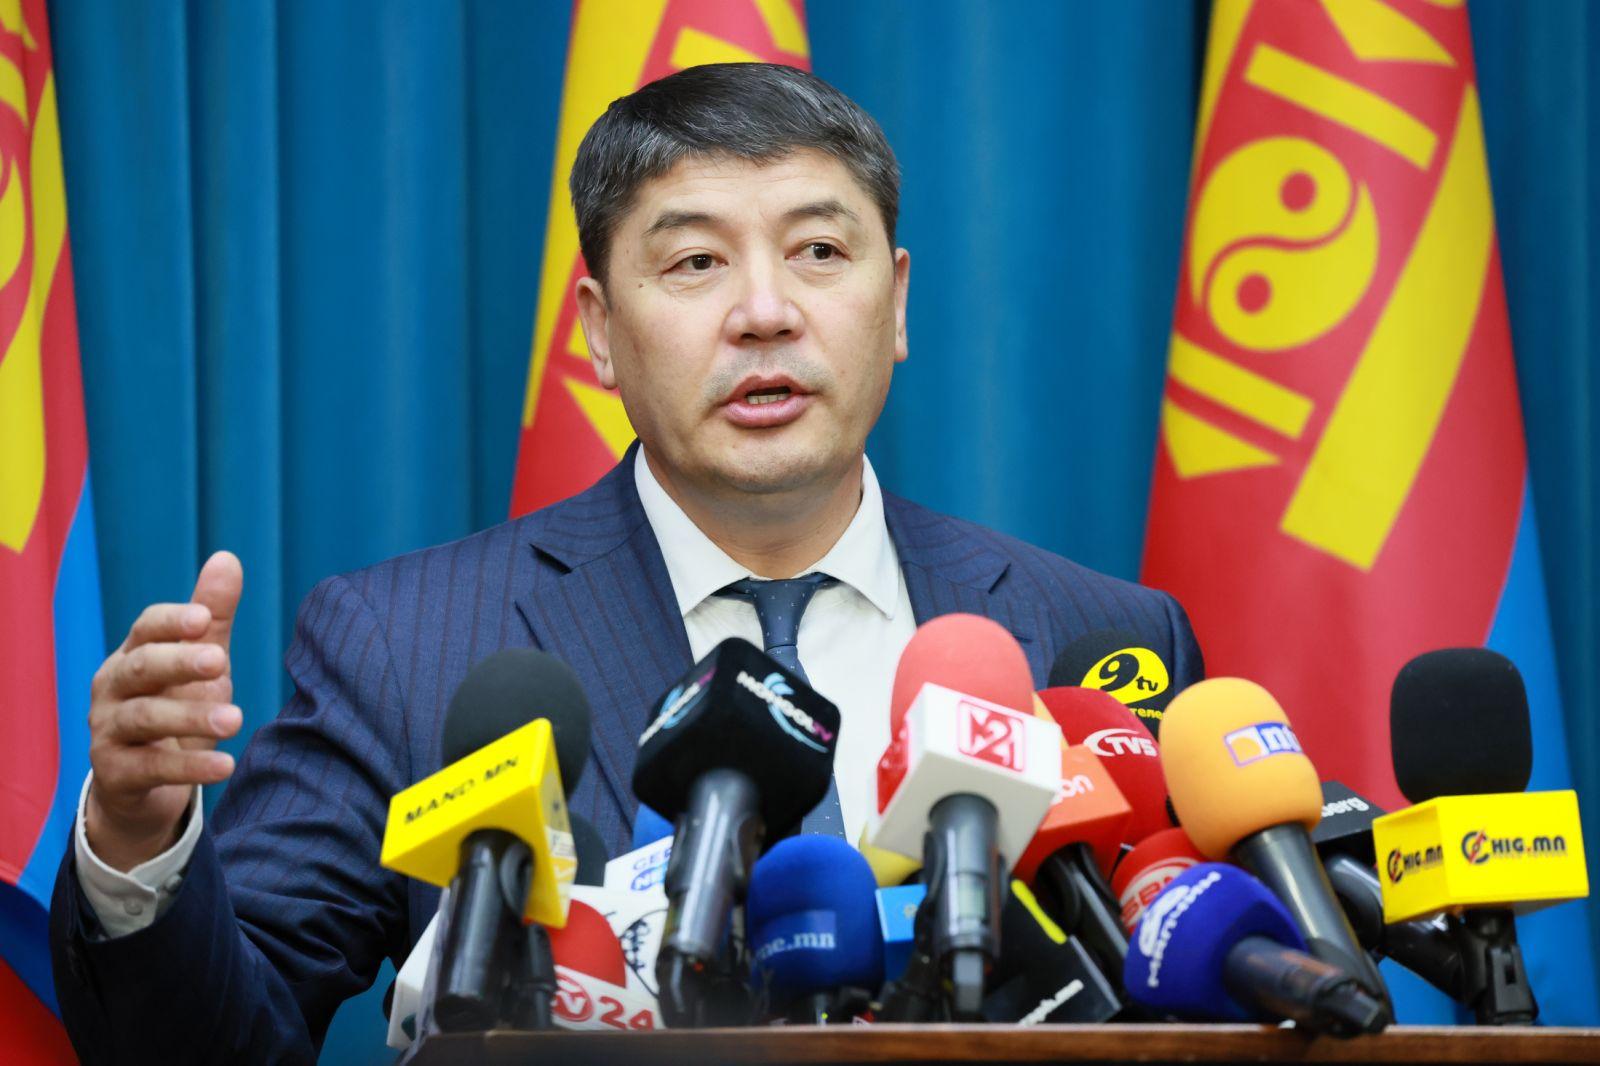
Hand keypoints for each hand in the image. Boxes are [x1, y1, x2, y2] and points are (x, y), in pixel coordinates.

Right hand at [84, 551, 243, 871]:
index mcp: (134, 653)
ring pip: (144, 717)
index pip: (146, 628)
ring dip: (190, 716)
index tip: (203, 618)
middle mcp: (113, 688)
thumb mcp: (198, 661)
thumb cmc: (176, 704)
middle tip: (221, 662)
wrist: (141, 780)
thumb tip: (227, 557)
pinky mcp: (116, 772)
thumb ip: (212, 616)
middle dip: (179, 662)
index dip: (172, 622)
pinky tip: (226, 766)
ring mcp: (108, 730)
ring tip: (236, 719)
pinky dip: (189, 767)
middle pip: (141, 667)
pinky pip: (151, 768)